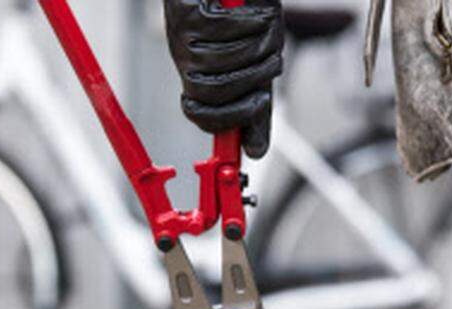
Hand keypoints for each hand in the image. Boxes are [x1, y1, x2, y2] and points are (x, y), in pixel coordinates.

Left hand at [163, 0, 283, 158]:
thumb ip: (255, 106)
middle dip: (253, 79)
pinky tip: (253, 8)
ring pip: (224, 61)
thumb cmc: (245, 11)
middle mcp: (185, 56)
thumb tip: (255, 152)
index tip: (253, 128)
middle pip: (215, 92)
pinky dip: (251, 19)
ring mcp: (182, 34)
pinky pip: (225, 30)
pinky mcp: (188, 11)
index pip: (202, 115)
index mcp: (198, 72)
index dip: (227, 123)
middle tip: (268, 59)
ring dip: (257, 44)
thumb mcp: (253, 63)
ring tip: (262, 26)